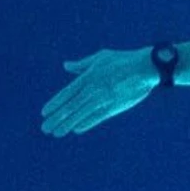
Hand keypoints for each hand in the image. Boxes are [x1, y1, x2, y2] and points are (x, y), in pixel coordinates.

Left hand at [39, 47, 158, 135]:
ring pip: (81, 114)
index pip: (66, 93)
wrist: (145, 68)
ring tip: (56, 132)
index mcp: (88, 77)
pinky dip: (86, 123)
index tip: (44, 112)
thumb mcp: (100, 58)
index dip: (54, 103)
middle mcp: (93, 90)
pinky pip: (97, 117)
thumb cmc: (123, 60)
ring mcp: (103, 100)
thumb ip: (82, 65)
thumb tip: (66, 66)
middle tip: (45, 128)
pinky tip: (76, 129)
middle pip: (70, 106)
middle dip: (56, 118)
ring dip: (67, 124)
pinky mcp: (114, 107)